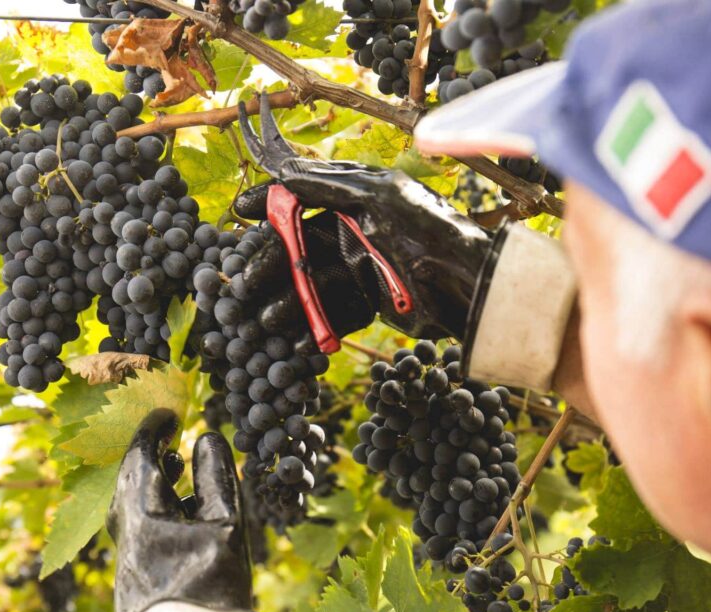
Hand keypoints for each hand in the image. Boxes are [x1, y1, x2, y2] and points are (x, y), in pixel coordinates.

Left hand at [108, 408, 252, 611]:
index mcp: (140, 514)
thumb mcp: (225, 525)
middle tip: (169, 438)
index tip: (168, 413)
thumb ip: (215, 478)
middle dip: (148, 455)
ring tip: (176, 469)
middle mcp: (124, 533)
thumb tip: (207, 437)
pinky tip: (178, 514)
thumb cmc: (211, 587)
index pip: (138, 456)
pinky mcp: (132, 577)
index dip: (153, 429)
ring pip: (131, 506)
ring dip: (152, 483)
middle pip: (128, 481)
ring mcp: (125, 558)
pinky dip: (155, 508)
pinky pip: (137, 527)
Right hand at [236, 94, 496, 344]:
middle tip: (241, 285)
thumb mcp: (378, 198)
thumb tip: (283, 172)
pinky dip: (311, 325)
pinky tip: (290, 339)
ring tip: (261, 320)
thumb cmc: (429, 230)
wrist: (471, 286)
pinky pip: (332, 311)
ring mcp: (360, 266)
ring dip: (285, 300)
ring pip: (310, 282)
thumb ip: (329, 186)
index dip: (269, 203)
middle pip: (299, 247)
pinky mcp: (369, 300)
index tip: (239, 211)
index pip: (302, 196)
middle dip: (268, 265)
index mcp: (357, 197)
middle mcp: (354, 229)